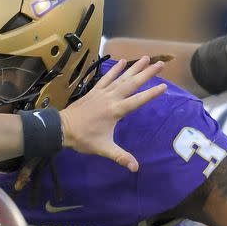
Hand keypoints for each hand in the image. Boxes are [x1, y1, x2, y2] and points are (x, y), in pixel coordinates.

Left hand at [60, 57, 166, 171]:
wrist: (62, 128)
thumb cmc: (83, 138)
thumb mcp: (103, 149)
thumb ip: (120, 157)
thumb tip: (136, 168)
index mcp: (115, 111)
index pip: (138, 101)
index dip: (151, 94)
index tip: (164, 86)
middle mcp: (111, 98)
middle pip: (132, 84)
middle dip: (147, 74)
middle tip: (161, 63)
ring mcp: (102, 93)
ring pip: (121, 77)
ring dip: (134, 67)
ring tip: (147, 58)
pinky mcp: (94, 91)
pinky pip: (106, 78)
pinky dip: (115, 70)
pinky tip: (122, 61)